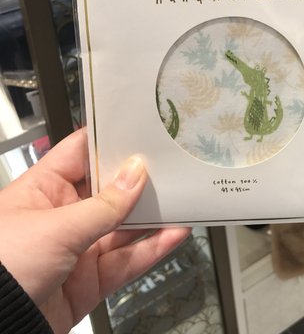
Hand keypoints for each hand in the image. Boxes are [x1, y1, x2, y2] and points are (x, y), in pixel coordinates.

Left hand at [0, 129, 190, 333]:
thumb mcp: (56, 229)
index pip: (80, 153)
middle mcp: (63, 216)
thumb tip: (135, 174)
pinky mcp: (92, 278)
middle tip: (169, 165)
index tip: (137, 130)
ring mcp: (79, 247)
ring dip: (153, 216)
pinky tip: (174, 234)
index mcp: (44, 190)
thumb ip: (103, 205)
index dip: (108, 140)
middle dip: (139, 180)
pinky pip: (128, 260)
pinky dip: (153, 248)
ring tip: (181, 199)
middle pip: (110, 190)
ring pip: (124, 226)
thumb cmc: (1, 270)